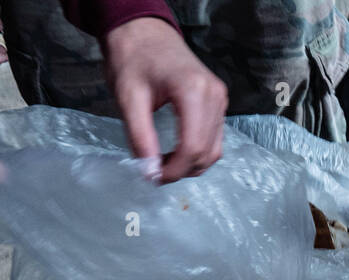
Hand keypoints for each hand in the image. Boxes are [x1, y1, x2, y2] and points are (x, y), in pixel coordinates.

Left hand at [102, 17, 227, 183]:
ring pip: (213, 150)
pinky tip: (176, 152)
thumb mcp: (128, 98)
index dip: (174, 170)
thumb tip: (149, 172)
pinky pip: (214, 139)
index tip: (153, 177)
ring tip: (163, 163)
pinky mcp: (218, 103)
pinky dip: (197, 153)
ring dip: (190, 165)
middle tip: (154, 172)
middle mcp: (214, 96)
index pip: (193, 147)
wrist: (144, 32)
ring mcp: (219, 99)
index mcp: (194, 91)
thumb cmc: (133, 58)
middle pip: (206, 152)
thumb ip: (140, 138)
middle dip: (181, 170)